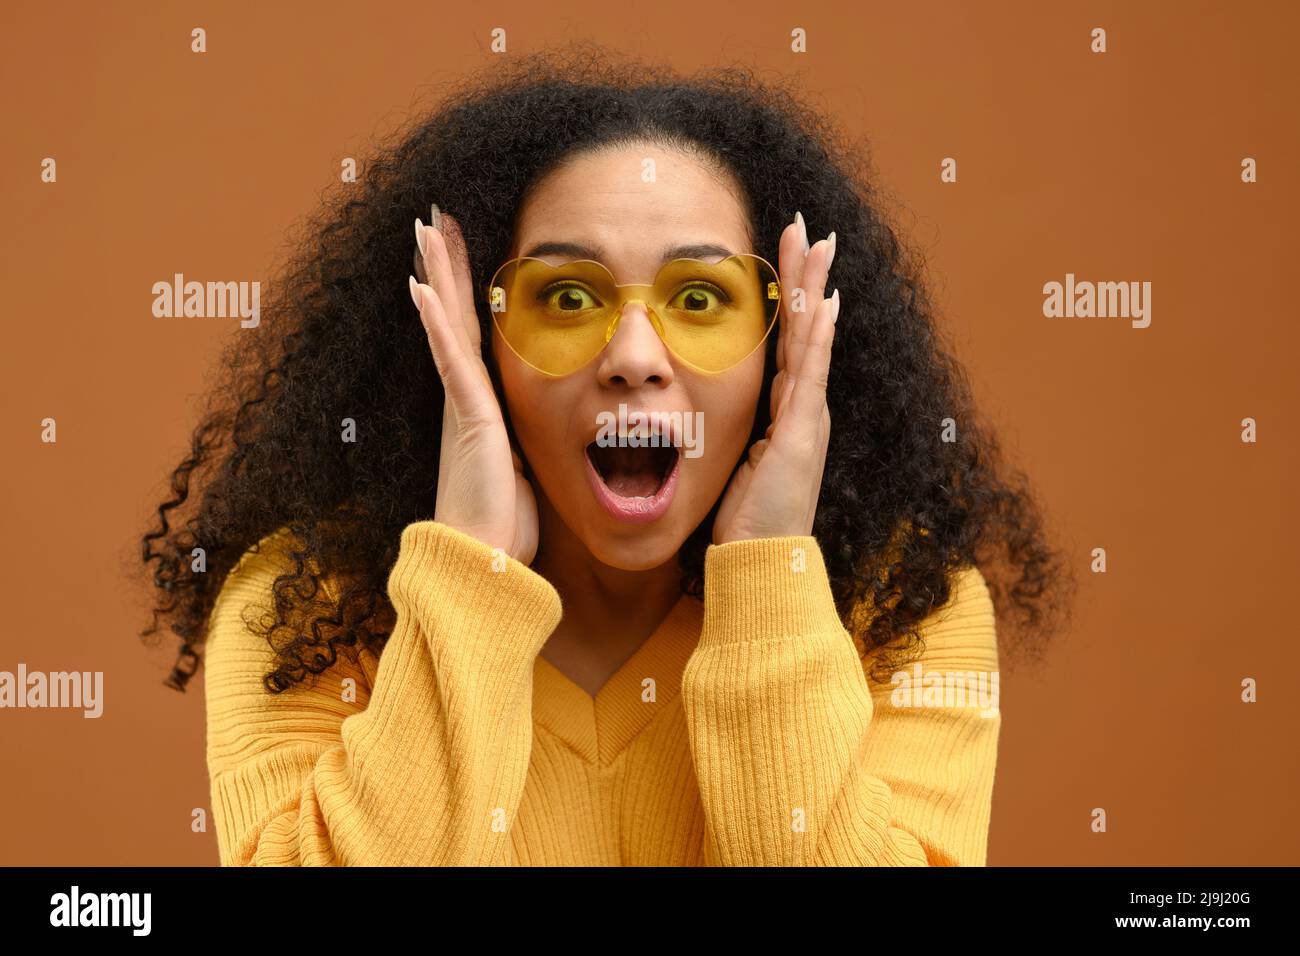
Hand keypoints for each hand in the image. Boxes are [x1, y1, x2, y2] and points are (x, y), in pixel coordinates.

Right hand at [410, 212, 538, 563]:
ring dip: (436, 276)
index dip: (468, 297)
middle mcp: (466, 400)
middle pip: (455, 318)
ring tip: (425, 231)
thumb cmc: (508, 530)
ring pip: (447, 325)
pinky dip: (435, 322)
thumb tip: (562, 450)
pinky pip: (450, 359)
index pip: (476, 339)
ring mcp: (462, 406)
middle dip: (446, 270)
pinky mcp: (468, 417)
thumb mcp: (528, 477)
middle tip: (434, 223)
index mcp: (484, 411)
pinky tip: (421, 287)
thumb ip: (533, 452)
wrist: (486, 565)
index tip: (466, 259)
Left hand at [712, 213, 838, 543]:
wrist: (763, 561)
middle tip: (810, 229)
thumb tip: (741, 430)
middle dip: (806, 276)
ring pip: (810, 338)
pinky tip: (826, 301)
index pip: (789, 342)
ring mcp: (808, 417)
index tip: (790, 257)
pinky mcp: (802, 432)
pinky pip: (810, 373)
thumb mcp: (745, 466)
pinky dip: (817, 336)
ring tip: (821, 244)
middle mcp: (804, 407)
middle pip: (804, 327)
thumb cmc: (751, 521)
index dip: (791, 299)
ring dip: (814, 288)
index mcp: (789, 411)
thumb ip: (750, 441)